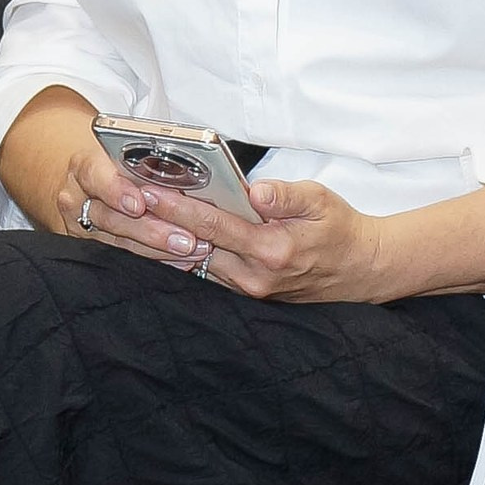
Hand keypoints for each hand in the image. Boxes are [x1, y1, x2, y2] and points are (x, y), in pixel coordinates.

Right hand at [0, 94, 195, 270]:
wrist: (85, 187)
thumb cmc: (115, 166)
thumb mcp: (125, 155)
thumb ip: (146, 164)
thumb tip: (188, 174)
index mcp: (85, 168)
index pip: (95, 176)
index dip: (117, 191)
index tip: (139, 204)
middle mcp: (77, 199)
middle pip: (111, 218)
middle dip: (151, 230)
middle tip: (185, 238)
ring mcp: (81, 228)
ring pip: (118, 244)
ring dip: (158, 249)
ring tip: (190, 250)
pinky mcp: (91, 248)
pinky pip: (123, 259)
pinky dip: (154, 260)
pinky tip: (178, 262)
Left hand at [126, 170, 389, 305]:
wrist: (361, 271)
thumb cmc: (340, 230)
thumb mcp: (322, 201)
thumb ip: (288, 196)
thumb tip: (257, 191)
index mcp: (272, 251)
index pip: (214, 226)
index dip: (178, 207)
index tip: (148, 191)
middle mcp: (254, 277)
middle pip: (194, 247)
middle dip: (158, 224)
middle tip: (123, 203)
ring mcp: (247, 289)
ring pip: (193, 264)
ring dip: (163, 243)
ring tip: (131, 219)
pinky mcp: (245, 292)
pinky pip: (205, 273)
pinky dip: (181, 255)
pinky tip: (158, 238)